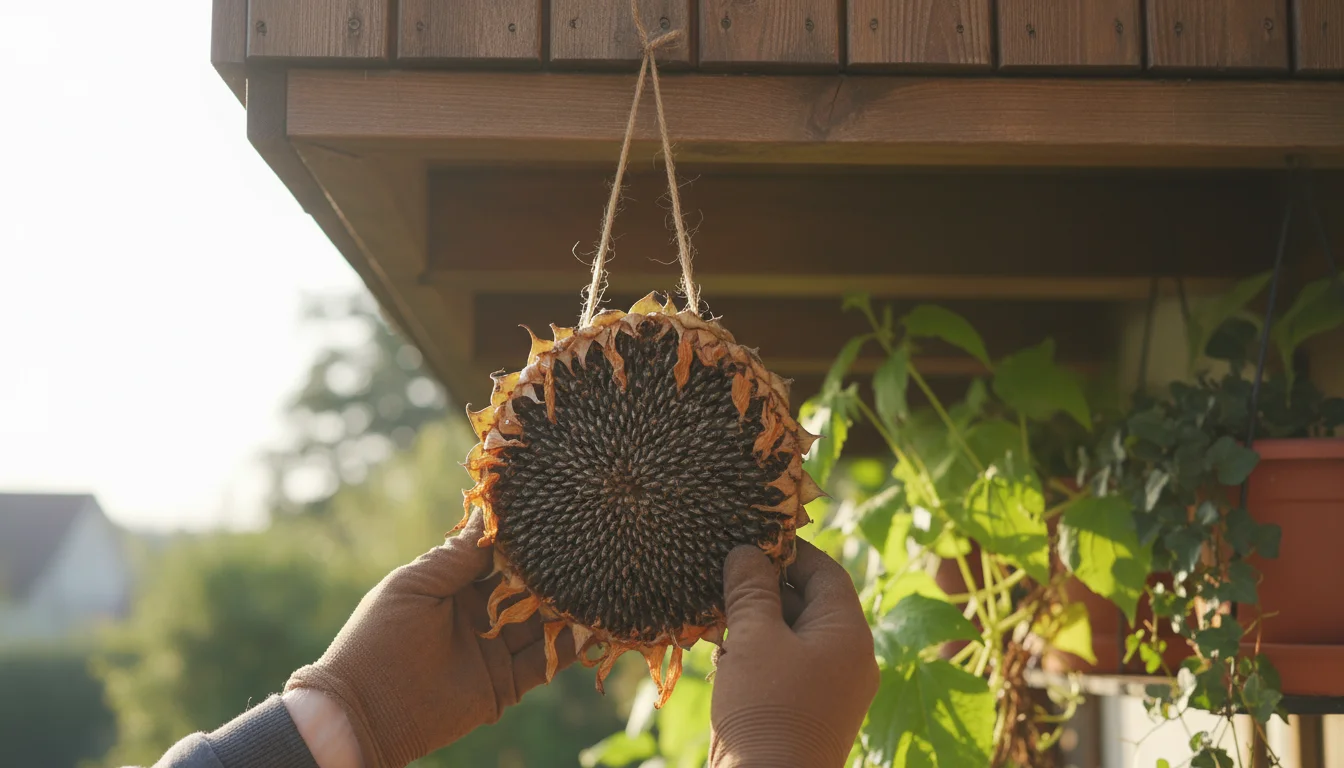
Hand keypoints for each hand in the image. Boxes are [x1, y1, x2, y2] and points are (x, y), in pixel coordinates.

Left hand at [285, 511, 575, 767]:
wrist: (366, 711)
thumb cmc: (379, 638)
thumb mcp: (415, 586)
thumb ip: (456, 555)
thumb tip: (489, 509)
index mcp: (453, 586)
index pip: (496, 556)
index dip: (521, 539)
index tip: (551, 513)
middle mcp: (479, 614)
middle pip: (526, 588)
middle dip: (553, 570)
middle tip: (587, 546)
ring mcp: (494, 649)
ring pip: (541, 622)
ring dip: (567, 606)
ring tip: (600, 580)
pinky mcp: (505, 684)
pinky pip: (545, 662)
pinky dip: (568, 646)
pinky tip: (592, 625)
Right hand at [709, 539, 879, 767]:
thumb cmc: (766, 710)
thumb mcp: (754, 640)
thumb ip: (751, 591)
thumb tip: (746, 552)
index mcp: (848, 634)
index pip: (826, 573)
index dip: (790, 551)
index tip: (753, 536)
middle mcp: (847, 659)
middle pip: (810, 603)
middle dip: (767, 585)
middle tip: (726, 567)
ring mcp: (828, 689)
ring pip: (793, 635)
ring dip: (757, 619)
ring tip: (717, 604)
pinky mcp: (805, 711)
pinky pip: (784, 665)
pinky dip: (756, 650)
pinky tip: (722, 646)